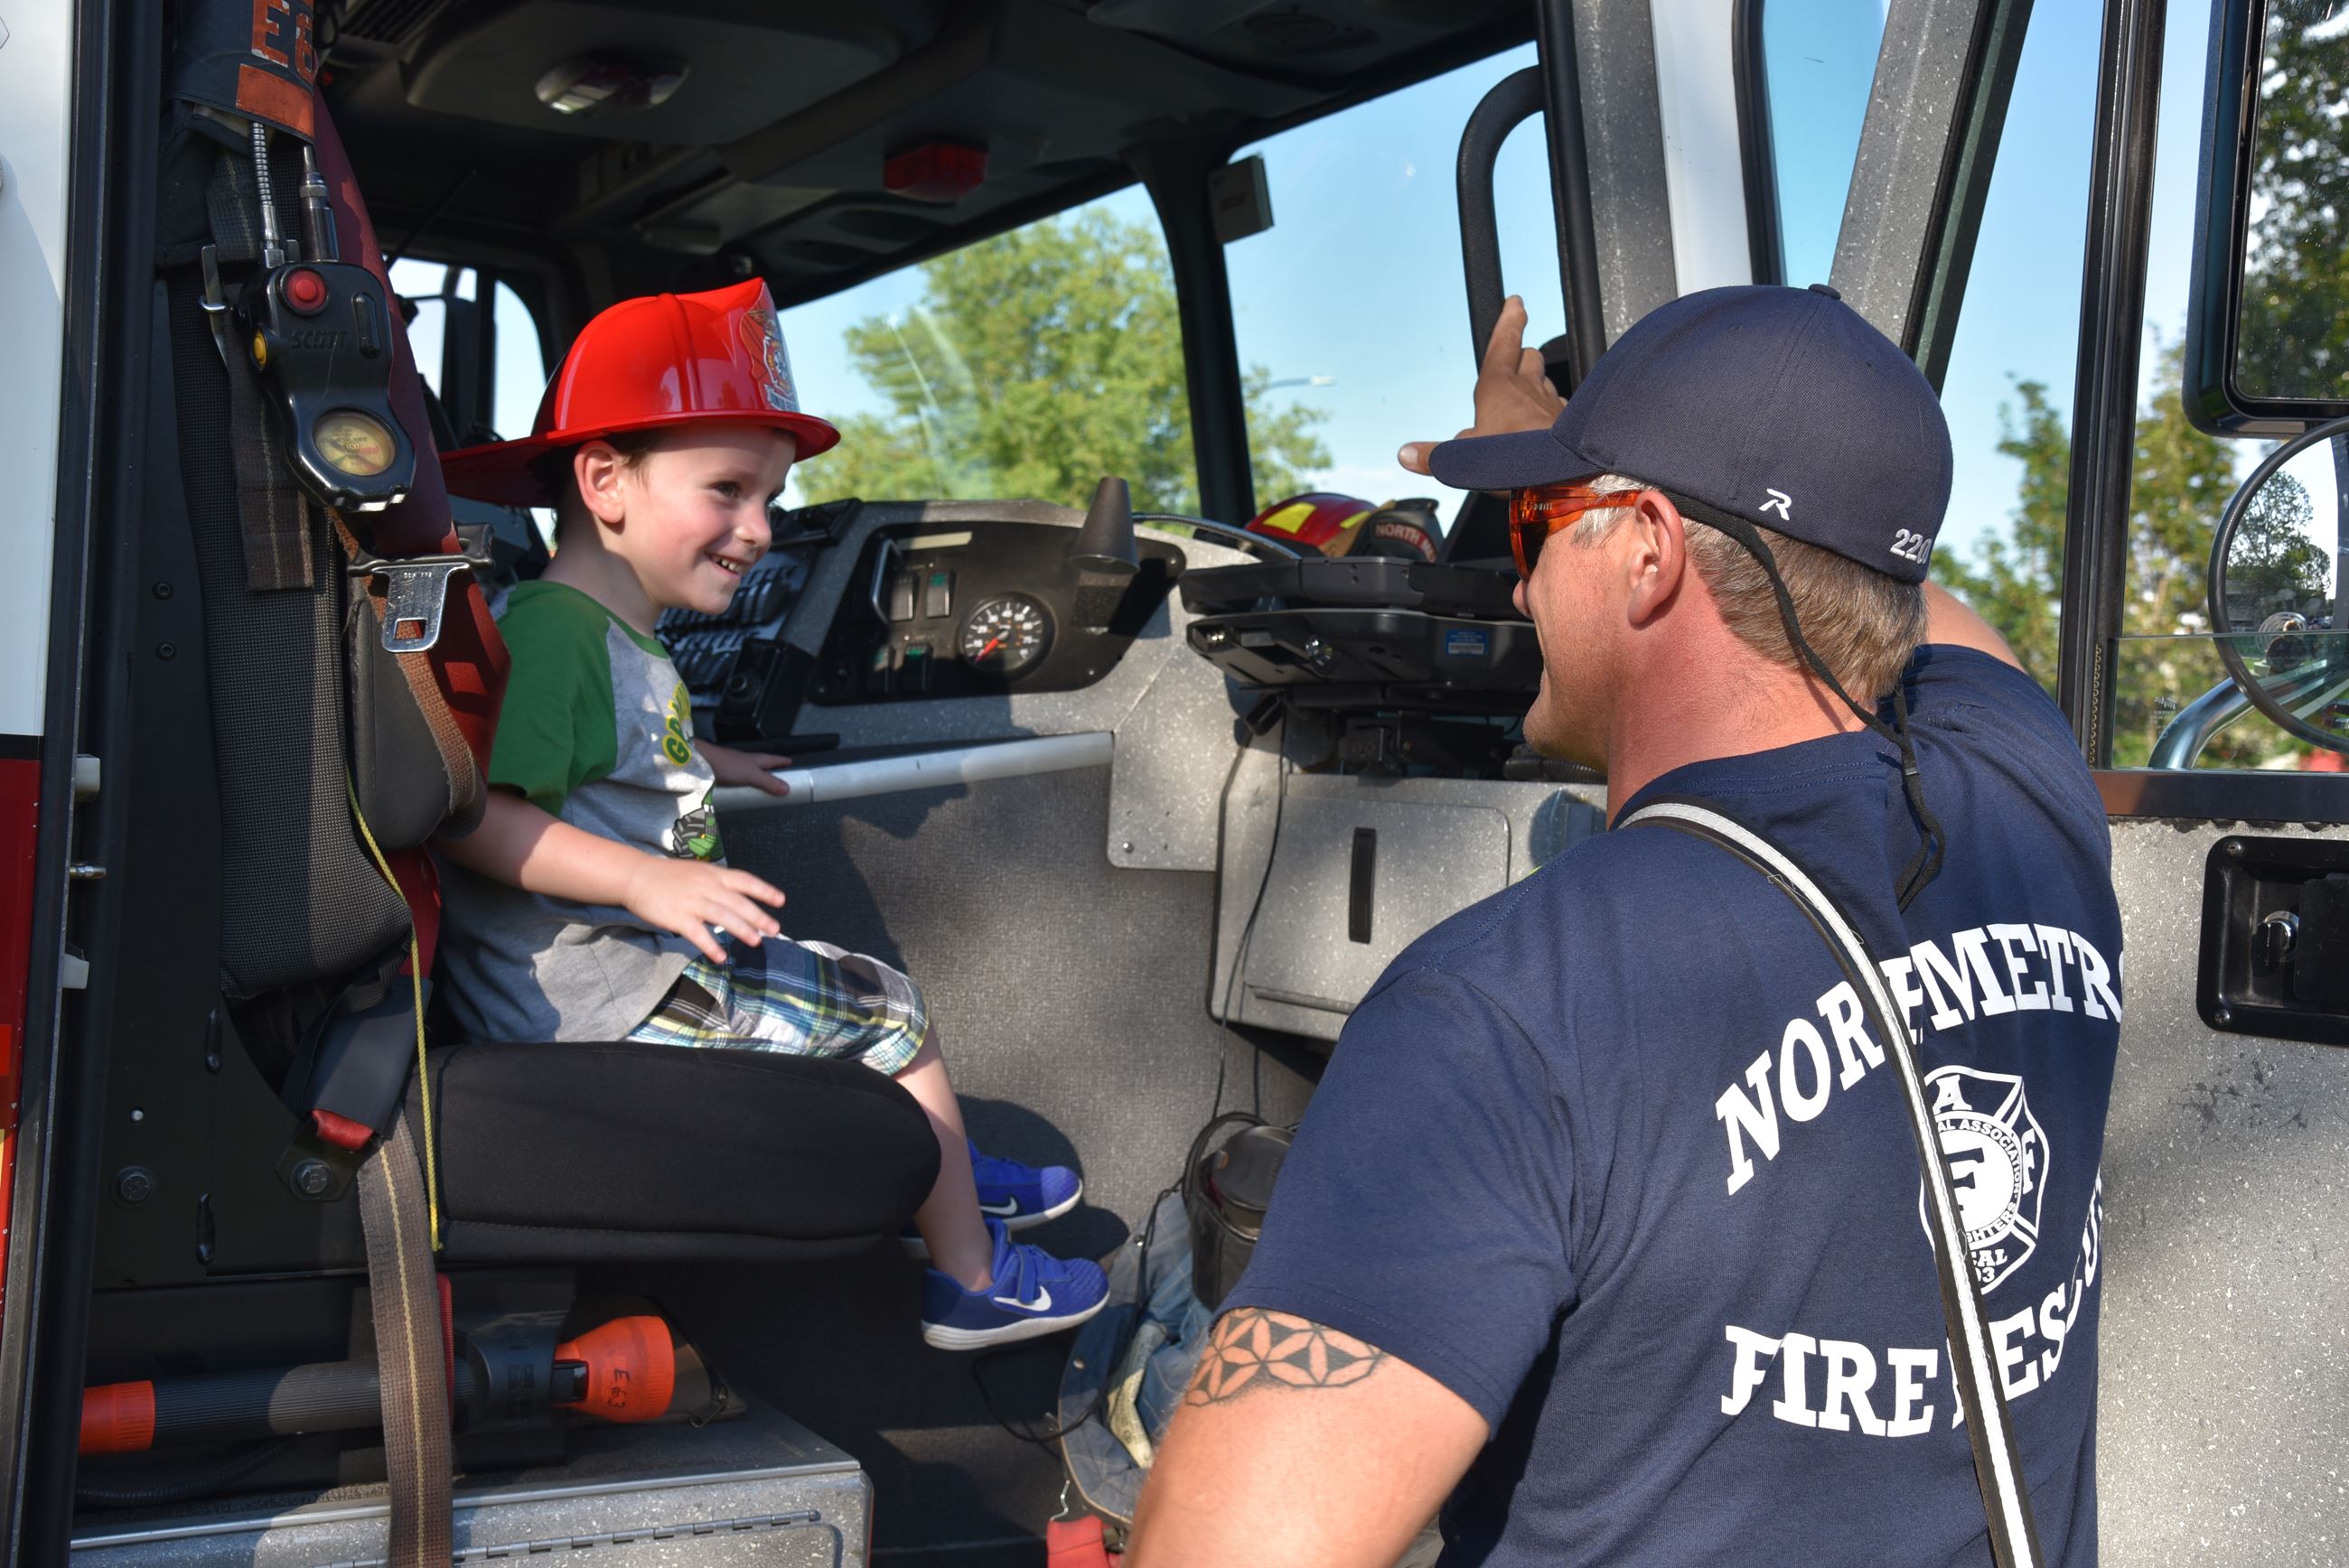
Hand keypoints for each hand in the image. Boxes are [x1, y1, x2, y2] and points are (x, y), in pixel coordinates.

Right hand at [623, 855, 785, 963]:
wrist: (637, 876)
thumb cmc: (669, 876)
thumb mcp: (698, 872)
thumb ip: (718, 883)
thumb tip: (740, 897)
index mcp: (713, 874)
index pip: (745, 880)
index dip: (764, 890)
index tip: (781, 901)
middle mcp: (706, 886)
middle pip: (738, 902)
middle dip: (759, 916)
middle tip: (775, 929)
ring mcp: (692, 902)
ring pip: (722, 916)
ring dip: (741, 929)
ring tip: (757, 941)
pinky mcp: (677, 917)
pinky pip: (698, 934)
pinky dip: (710, 945)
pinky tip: (721, 957)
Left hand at [700, 740, 791, 797]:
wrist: (701, 761)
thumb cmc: (726, 765)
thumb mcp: (751, 775)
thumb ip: (768, 782)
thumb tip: (787, 789)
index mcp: (756, 759)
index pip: (774, 759)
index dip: (783, 761)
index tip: (791, 762)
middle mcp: (747, 762)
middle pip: (763, 765)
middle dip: (771, 770)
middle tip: (779, 778)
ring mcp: (735, 768)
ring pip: (750, 773)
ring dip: (757, 779)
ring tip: (763, 788)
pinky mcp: (724, 775)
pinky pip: (739, 781)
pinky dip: (743, 786)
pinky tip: (742, 792)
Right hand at [1397, 295, 1565, 476]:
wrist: (1565, 470)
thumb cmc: (1515, 459)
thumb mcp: (1464, 460)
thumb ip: (1435, 455)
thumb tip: (1406, 455)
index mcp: (1498, 386)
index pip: (1504, 340)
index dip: (1510, 318)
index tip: (1515, 302)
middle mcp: (1528, 387)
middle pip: (1529, 356)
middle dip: (1522, 354)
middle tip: (1517, 355)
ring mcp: (1550, 402)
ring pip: (1545, 380)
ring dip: (1536, 383)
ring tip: (1527, 394)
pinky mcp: (1568, 421)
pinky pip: (1559, 406)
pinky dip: (1551, 410)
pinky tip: (1546, 423)